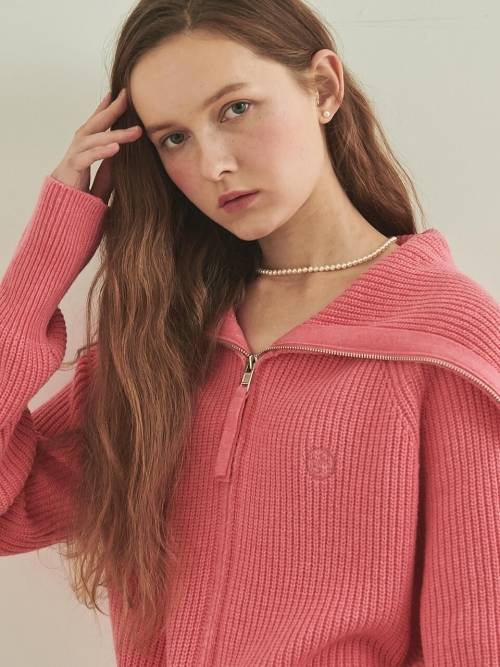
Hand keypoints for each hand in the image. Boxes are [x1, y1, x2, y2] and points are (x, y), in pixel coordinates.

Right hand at [50, 88, 142, 204]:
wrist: (63, 205)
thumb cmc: (82, 186)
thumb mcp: (103, 171)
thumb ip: (111, 159)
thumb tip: (125, 148)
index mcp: (86, 143)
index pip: (98, 120)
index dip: (108, 106)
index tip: (121, 92)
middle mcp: (79, 144)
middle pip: (97, 122)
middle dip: (113, 109)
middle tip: (128, 97)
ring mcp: (75, 154)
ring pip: (96, 138)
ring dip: (117, 134)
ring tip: (136, 132)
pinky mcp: (73, 168)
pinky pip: (88, 157)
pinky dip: (102, 152)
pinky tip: (116, 149)